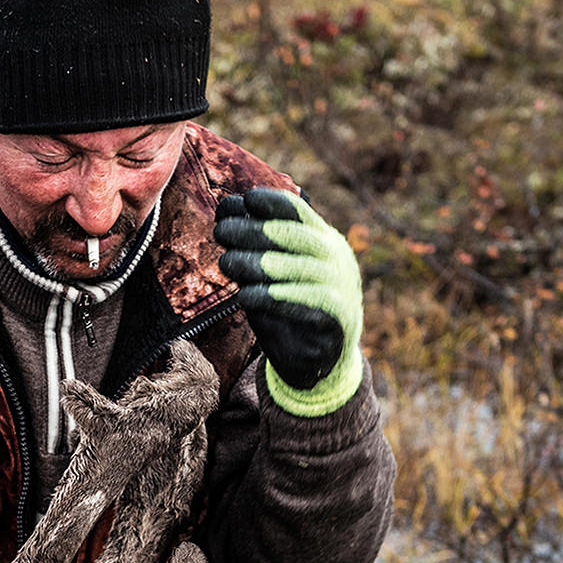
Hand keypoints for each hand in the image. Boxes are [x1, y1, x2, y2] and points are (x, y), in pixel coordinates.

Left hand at [215, 188, 362, 397]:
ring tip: (227, 263)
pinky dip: (273, 298)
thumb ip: (255, 244)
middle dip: (254, 231)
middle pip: (294, 235)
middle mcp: (336, 258)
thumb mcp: (269, 271)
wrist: (317, 361)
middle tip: (221, 232)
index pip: (298, 212)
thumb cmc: (287, 308)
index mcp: (322, 238)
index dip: (270, 202)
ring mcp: (341, 286)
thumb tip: (227, 207)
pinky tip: (246, 297)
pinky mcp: (338, 317)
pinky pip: (305, 303)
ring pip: (299, 268)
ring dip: (258, 264)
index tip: (242, 201)